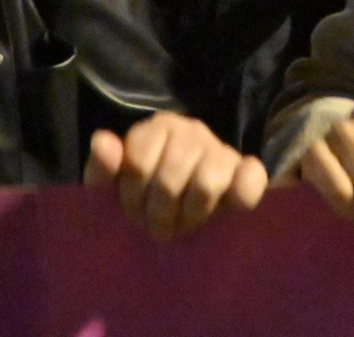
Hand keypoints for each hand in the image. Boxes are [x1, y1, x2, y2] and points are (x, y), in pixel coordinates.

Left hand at [84, 112, 267, 239]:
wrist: (184, 209)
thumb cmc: (144, 196)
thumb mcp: (113, 187)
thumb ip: (102, 168)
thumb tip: (102, 141)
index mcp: (156, 128)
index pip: (138, 165)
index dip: (132, 198)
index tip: (133, 213)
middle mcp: (190, 130)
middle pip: (169, 179)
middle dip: (160, 213)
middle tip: (160, 226)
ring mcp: (221, 148)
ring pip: (206, 184)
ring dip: (192, 215)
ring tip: (185, 222)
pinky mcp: (247, 170)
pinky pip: (251, 178)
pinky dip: (241, 195)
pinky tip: (225, 210)